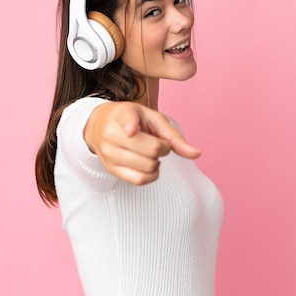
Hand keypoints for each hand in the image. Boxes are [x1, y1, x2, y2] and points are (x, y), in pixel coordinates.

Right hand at [84, 102, 200, 184]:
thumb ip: (174, 136)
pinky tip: (148, 166)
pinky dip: (150, 176)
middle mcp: (111, 134)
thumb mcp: (153, 119)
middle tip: (157, 142)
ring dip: (156, 163)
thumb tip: (196, 154)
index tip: (131, 130)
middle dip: (162, 148)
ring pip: (146, 167)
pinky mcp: (110, 168)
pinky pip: (138, 180)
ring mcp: (109, 153)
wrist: (99, 125)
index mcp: (123, 115)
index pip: (127, 121)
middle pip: (151, 150)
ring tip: (150, 153)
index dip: (131, 126)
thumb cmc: (132, 119)